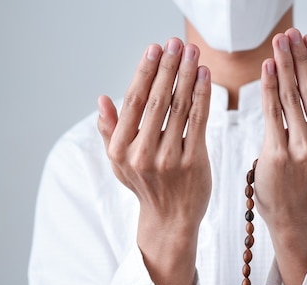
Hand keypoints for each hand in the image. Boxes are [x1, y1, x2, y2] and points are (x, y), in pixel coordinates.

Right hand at [97, 38, 211, 231]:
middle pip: (157, 99)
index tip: (154, 49)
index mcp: (119, 149)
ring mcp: (168, 158)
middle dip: (168, 66)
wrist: (170, 220)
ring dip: (188, 75)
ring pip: (179, 107)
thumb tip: (101, 99)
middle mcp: (141, 153)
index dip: (145, 72)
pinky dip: (202, 96)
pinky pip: (198, 121)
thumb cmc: (144, 186)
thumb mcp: (119, 163)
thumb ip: (109, 131)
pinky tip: (205, 76)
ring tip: (193, 52)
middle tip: (177, 42)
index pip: (133, 101)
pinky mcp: (193, 162)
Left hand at [256, 29, 306, 284]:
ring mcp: (304, 151)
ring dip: (283, 67)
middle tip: (290, 34)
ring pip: (293, 99)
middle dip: (300, 58)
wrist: (291, 213)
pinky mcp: (280, 155)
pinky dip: (269, 88)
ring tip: (277, 44)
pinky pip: (274, 114)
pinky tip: (266, 68)